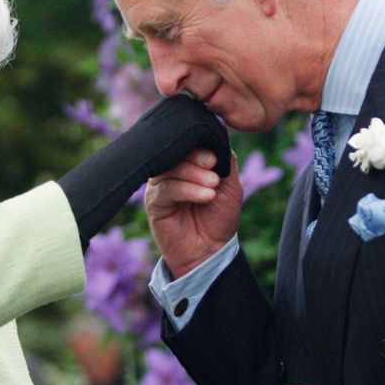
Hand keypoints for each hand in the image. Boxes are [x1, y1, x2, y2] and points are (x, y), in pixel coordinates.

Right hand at [145, 150, 242, 277]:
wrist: (210, 250)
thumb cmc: (219, 217)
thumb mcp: (230, 185)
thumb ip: (225, 159)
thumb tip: (218, 134)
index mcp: (188, 162)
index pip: (188, 142)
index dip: (200, 144)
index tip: (215, 157)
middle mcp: (171, 170)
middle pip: (177, 151)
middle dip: (198, 158)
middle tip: (213, 168)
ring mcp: (160, 185)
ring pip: (172, 168)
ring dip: (195, 175)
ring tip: (212, 186)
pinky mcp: (154, 202)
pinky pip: (167, 188)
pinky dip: (187, 189)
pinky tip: (205, 196)